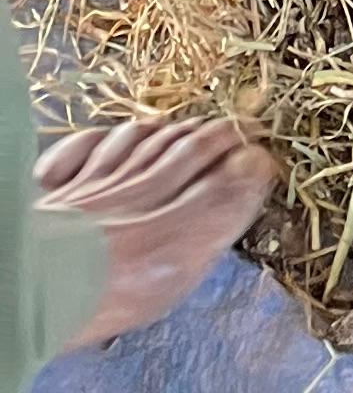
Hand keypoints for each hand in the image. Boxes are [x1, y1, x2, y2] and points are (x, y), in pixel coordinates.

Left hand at [42, 117, 276, 348]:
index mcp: (160, 193)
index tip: (260, 142)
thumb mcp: (179, 250)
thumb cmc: (107, 280)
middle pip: (170, 144)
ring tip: (175, 128)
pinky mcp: (51, 196)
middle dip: (204, 132)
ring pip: (127, 142)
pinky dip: (92, 143)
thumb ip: (219, 203)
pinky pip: (75, 154)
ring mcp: (86, 185)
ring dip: (156, 131)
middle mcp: (124, 181)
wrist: (34, 282)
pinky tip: (99, 144)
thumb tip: (258, 163)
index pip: (204, 152)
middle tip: (232, 127)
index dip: (235, 142)